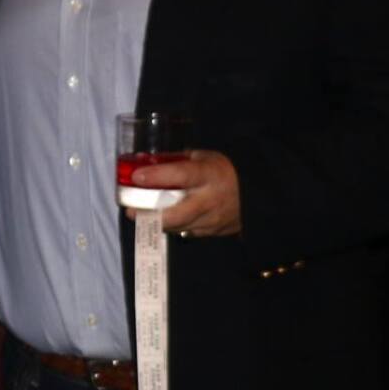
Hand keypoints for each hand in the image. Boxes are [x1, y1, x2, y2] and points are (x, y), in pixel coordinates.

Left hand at [125, 149, 241, 236]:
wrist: (258, 193)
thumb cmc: (225, 170)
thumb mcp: (205, 157)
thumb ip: (178, 161)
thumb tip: (147, 162)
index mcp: (209, 174)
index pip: (181, 175)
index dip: (157, 176)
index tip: (136, 176)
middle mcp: (210, 199)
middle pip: (176, 213)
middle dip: (149, 214)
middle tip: (130, 210)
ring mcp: (212, 220)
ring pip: (179, 227)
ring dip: (157, 223)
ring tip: (140, 216)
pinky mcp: (214, 232)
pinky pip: (187, 232)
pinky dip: (173, 227)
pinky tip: (163, 221)